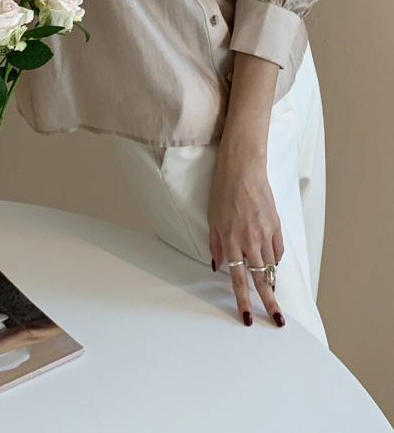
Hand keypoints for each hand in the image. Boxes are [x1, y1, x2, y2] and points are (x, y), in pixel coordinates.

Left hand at [208, 136, 284, 328]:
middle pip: (262, 279)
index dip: (243, 301)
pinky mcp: (276, 225)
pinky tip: (272, 267)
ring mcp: (266, 233)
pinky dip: (275, 261)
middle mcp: (251, 240)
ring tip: (273, 297)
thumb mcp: (212, 219)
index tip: (249, 318)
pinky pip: (278, 251)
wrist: (243, 169)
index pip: (239, 279)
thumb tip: (218, 266)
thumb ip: (215, 244)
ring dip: (272, 283)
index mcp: (232, 240)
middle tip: (277, 320)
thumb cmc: (223, 191)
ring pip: (271, 266)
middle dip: (270, 302)